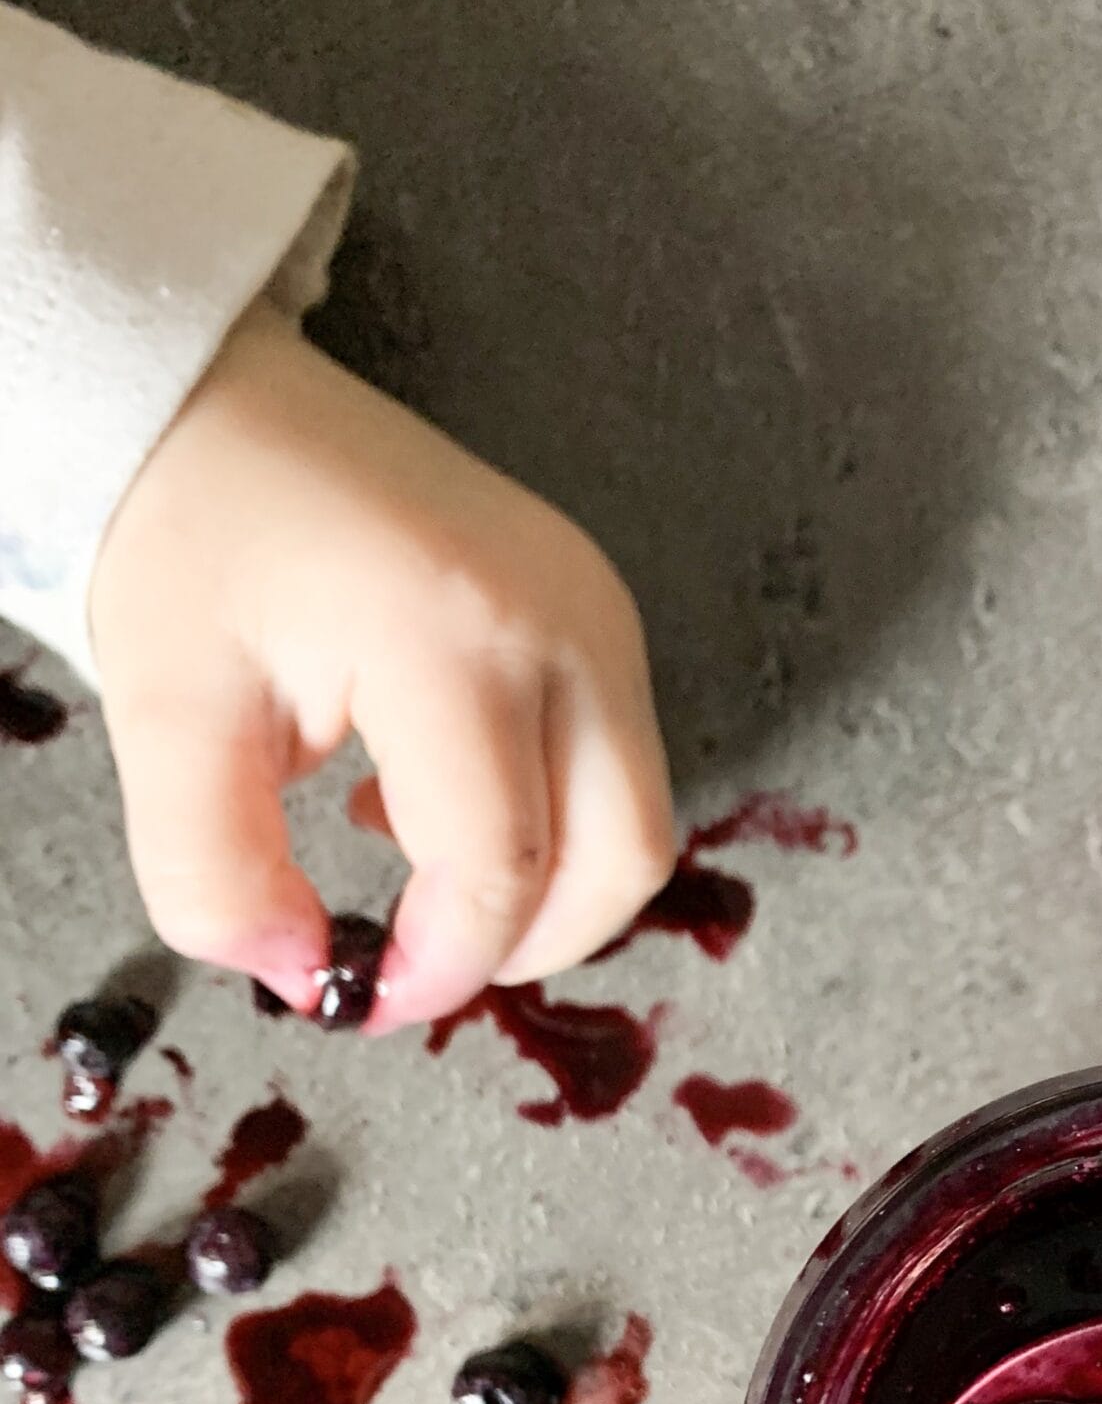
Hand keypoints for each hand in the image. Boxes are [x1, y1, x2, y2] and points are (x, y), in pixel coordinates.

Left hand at [89, 301, 674, 1029]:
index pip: (500, 866)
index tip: (367, 998)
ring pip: (634, 821)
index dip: (443, 967)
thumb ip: (218, 876)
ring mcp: (599, 609)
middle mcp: (561, 622)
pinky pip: (618, 763)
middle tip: (416, 963)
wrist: (217, 405)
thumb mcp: (166, 721)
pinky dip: (551, 821)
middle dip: (526, 945)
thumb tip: (301, 978)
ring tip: (415, 860)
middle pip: (619, 858)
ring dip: (545, 885)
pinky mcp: (602, 610)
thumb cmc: (194, 542)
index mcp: (450, 639)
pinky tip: (435, 793)